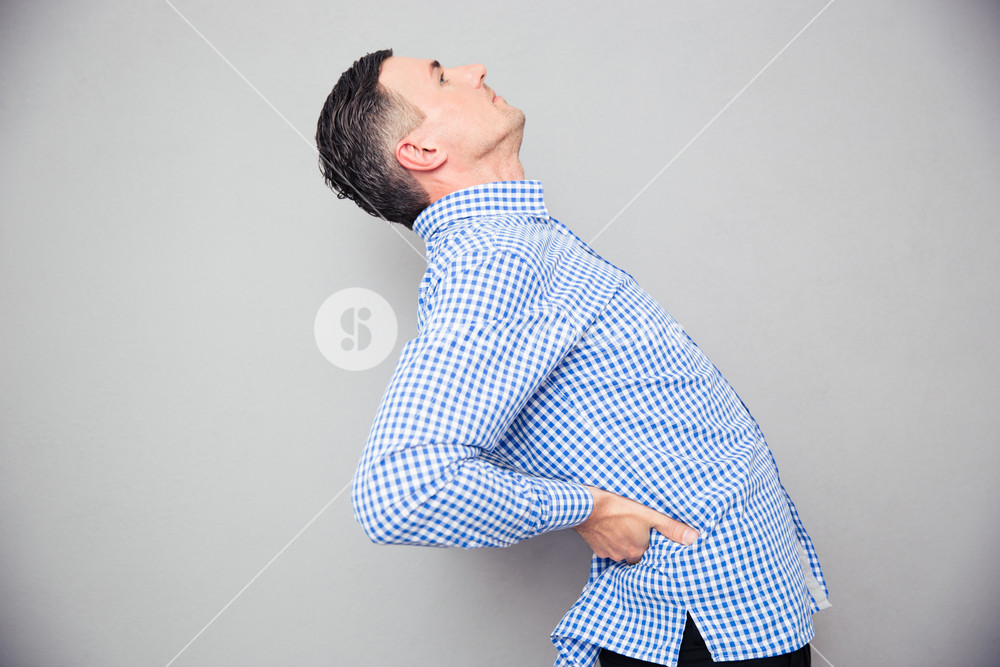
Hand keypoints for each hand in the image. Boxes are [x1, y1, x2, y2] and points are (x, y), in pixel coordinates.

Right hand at [572, 486, 697, 563]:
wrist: (585, 506)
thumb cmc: (616, 508)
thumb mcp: (649, 514)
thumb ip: (671, 527)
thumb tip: (692, 538)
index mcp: (638, 549)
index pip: (650, 554)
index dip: (652, 545)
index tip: (652, 538)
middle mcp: (624, 555)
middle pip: (635, 553)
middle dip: (637, 544)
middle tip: (637, 530)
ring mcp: (608, 552)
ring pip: (621, 550)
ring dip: (624, 541)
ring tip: (624, 527)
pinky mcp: (596, 548)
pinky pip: (607, 547)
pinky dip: (610, 539)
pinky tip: (611, 528)